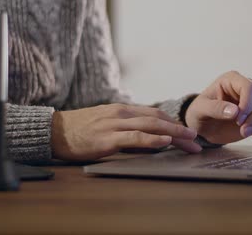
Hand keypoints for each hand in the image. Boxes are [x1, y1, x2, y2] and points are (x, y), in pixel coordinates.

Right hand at [51, 104, 201, 160]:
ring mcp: (115, 124)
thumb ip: (129, 132)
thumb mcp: (108, 126)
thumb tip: (152, 142)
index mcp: (122, 110)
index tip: (188, 133)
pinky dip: (152, 138)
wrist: (55, 132)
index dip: (174, 123)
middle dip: (179, 129)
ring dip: (173, 133)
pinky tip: (164, 142)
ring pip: (150, 125)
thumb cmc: (81, 131)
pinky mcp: (108, 138)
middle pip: (157, 119)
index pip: (154, 114)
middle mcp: (121, 114)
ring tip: (189, 141)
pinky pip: (134, 137)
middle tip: (196, 139)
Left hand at [185, 71, 251, 143]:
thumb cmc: (200, 113)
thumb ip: (215, 108)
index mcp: (232, 80)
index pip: (250, 87)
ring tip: (250, 133)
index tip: (238, 120)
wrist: (205, 126)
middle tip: (243, 131)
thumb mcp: (201, 110)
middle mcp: (247, 86)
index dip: (248, 104)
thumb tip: (235, 111)